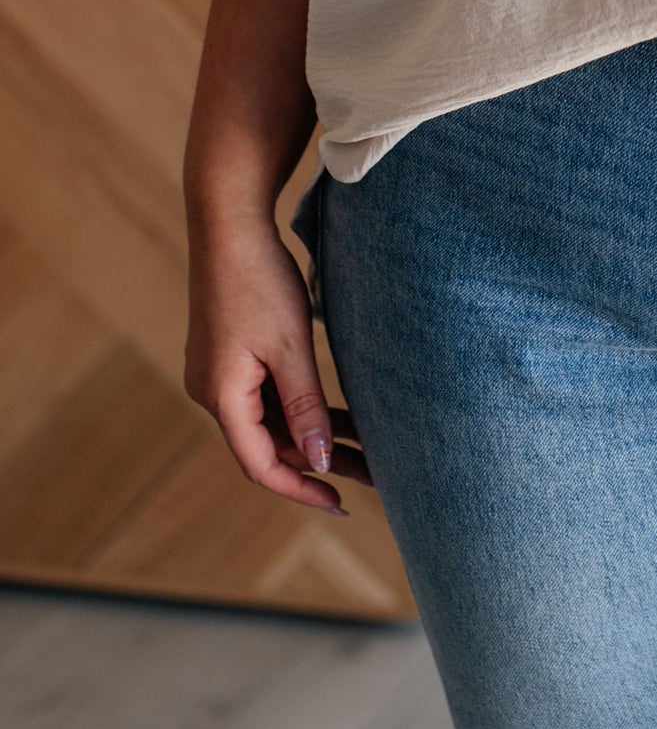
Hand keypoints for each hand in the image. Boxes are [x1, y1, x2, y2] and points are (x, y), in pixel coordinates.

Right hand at [184, 214, 373, 512]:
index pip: (261, 465)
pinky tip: (339, 413)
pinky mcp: (232, 355)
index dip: (301, 488)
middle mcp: (213, 393)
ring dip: (313, 433)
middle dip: (318, 462)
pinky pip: (267, 395)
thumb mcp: (290, 346)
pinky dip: (301, 406)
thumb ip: (305, 406)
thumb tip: (318, 462)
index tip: (341, 503)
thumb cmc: (259, 281)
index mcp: (221, 398)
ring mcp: (220, 374)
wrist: (230, 224)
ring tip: (367, 447)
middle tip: (371, 474)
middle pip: (269, 445)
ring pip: (272, 420)